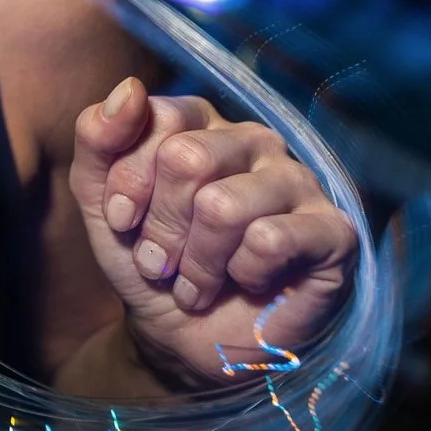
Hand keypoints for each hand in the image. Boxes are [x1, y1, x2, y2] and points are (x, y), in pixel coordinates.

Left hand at [69, 77, 355, 388]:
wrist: (184, 341)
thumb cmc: (150, 261)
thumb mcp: (101, 202)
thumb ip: (98, 139)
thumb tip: (129, 89)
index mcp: (201, 122)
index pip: (155, 120)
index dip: (128, 183)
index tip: (122, 222)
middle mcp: (254, 140)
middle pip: (187, 160)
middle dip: (161, 227)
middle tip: (162, 260)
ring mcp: (298, 181)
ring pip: (224, 206)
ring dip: (196, 262)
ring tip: (196, 282)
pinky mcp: (333, 231)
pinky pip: (270, 239)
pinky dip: (242, 274)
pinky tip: (247, 282)